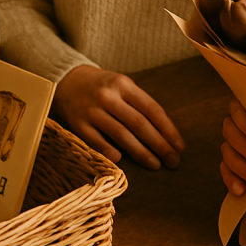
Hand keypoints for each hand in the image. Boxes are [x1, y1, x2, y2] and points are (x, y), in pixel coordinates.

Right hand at [54, 65, 183, 169]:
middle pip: (139, 123)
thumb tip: (165, 134)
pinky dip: (109, 151)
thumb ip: (140, 105)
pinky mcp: (78, 123)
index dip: (168, 130)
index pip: (152, 109)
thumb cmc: (102, 87)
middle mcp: (108, 96)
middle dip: (159, 145)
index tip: (179, 147)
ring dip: (140, 152)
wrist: (66, 80)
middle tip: (173, 162)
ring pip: (121, 134)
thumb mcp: (121, 86)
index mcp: (123, 85)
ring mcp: (92, 110)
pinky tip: (121, 161)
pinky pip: (96, 141)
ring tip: (155, 165)